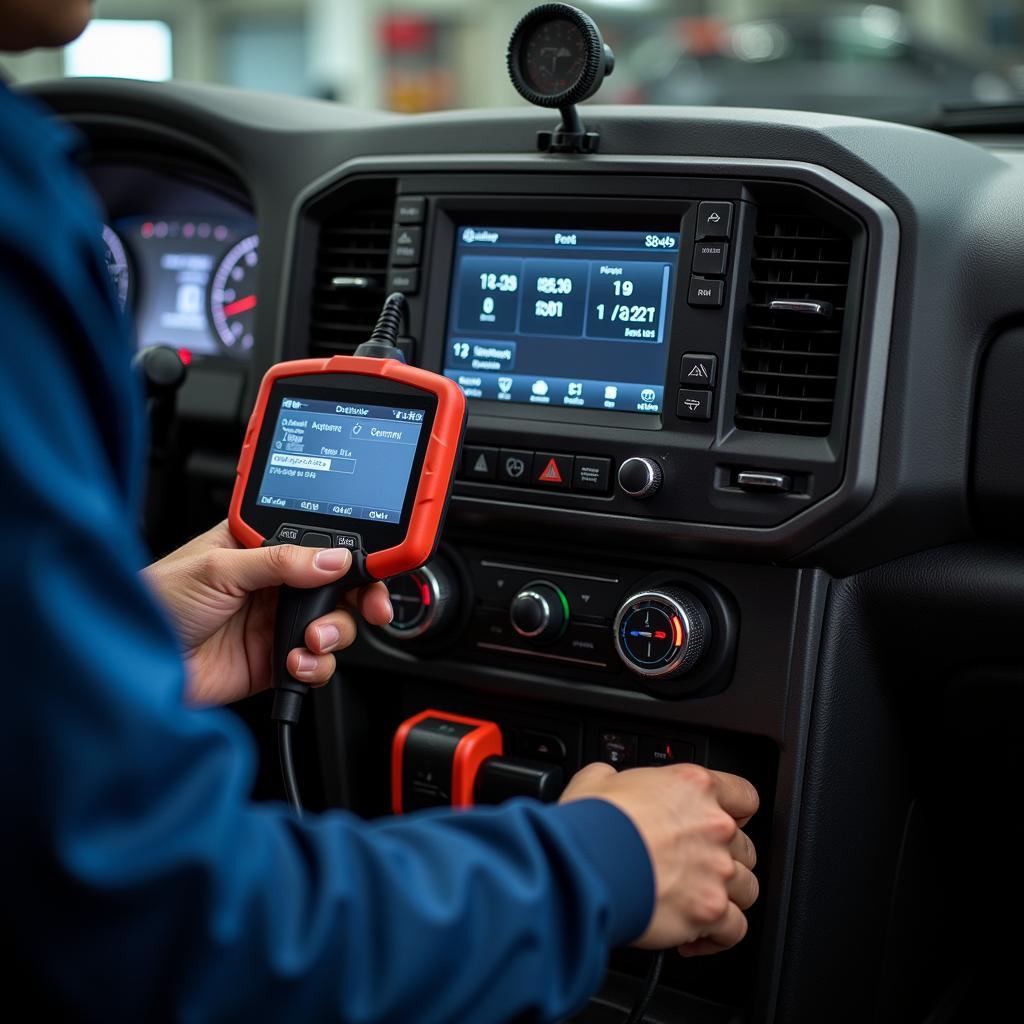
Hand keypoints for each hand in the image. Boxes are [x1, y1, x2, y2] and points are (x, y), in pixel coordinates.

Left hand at [142, 521, 392, 705]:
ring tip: (309, 641)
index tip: (376, 564)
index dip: (352, 552)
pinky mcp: (276, 659)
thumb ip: (281, 561)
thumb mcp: (218, 570)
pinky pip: (317, 662)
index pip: (321, 541)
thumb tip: (334, 558)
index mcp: (261, 545)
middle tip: (371, 608)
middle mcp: (275, 582)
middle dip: (361, 597)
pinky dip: (315, 665)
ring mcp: (277, 621)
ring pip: (336, 624)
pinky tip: (293, 662)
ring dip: (333, 635)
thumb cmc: (156, 602)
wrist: (134, 669)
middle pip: (340, 585)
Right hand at [560, 762, 758, 954]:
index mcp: (693, 786)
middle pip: (745, 846)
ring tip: (698, 902)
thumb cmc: (591, 822)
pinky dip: (718, 937)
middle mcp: (714, 826)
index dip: (735, 811)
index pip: (743, 796)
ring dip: (726, 896)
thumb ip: (618, 779)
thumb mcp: (598, 778)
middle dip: (724, 858)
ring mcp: (717, 870)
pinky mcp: (710, 910)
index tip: (725, 820)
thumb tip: (609, 782)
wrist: (584, 863)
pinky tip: (696, 938)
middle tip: (696, 866)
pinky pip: (734, 930)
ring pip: (747, 888)